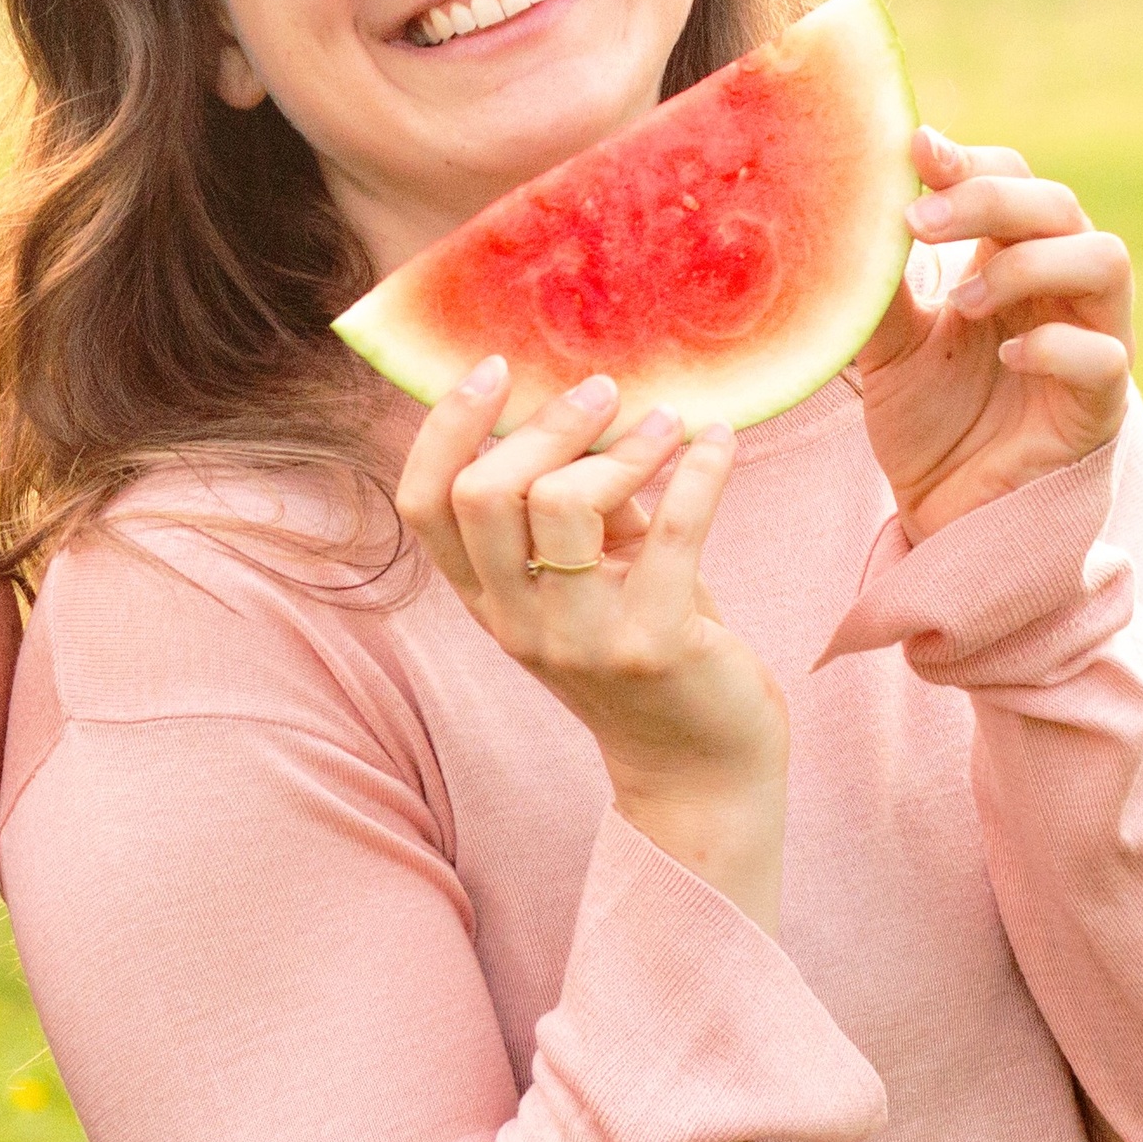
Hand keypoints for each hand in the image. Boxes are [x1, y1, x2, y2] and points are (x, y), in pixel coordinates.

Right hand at [398, 364, 787, 905]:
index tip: (492, 370)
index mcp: (487, 601)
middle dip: (543, 425)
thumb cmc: (651, 652)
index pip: (425, 506)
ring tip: (668, 423)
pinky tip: (718, 443)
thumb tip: (598, 405)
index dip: (445, 430)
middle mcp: (516, 622)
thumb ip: (583, 505)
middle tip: (602, 391)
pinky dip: (698, 473)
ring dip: (622, 447)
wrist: (701, 771)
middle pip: (485, 495)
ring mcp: (579, 640)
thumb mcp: (597, 578)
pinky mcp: (652, 647)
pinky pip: (670, 533)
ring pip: (561, 505)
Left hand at [854, 128, 1131, 541]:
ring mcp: (1090, 343)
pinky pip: (1107, 357)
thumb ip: (875, 289)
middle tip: (923, 220)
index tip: (914, 149)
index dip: (972, 160)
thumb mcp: (886, 346)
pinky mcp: (1098, 407)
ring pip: (1107, 261)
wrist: (945, 516)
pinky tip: (1008, 355)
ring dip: (1033, 263)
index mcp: (1008, 262)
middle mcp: (1058, 292)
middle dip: (992, 200)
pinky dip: (1058, 345)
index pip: (1014, 180)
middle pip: (1061, 206)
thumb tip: (839, 217)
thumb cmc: (927, 422)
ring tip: (966, 300)